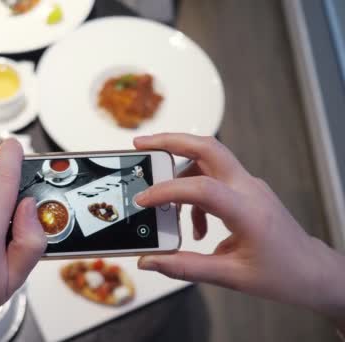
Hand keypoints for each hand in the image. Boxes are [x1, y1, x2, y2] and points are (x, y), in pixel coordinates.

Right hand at [133, 133, 344, 328]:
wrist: (312, 271)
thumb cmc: (281, 275)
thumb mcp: (230, 277)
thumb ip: (185, 267)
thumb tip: (150, 261)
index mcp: (248, 212)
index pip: (202, 188)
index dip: (167, 190)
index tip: (143, 201)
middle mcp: (249, 189)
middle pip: (208, 147)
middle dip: (171, 141)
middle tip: (142, 145)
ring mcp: (249, 185)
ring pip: (209, 157)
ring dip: (180, 169)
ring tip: (161, 199)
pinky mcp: (247, 189)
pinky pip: (214, 177)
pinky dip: (195, 192)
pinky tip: (194, 225)